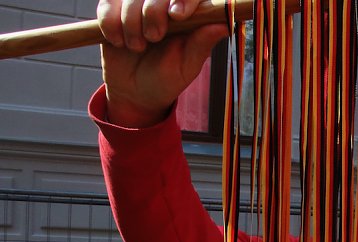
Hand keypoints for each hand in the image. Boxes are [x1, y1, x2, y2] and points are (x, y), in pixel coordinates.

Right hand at [97, 0, 227, 126]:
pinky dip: (110, 23)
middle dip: (153, 11)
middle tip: (154, 37)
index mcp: (188, 15)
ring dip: (131, 23)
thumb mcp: (187, 67)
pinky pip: (107, 3)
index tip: (177, 15)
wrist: (135, 92)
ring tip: (137, 47)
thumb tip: (226, 24)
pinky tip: (118, 41)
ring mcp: (138, 5)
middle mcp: (164, 5)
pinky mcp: (113, 9)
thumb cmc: (167, 79)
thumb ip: (202, 44)